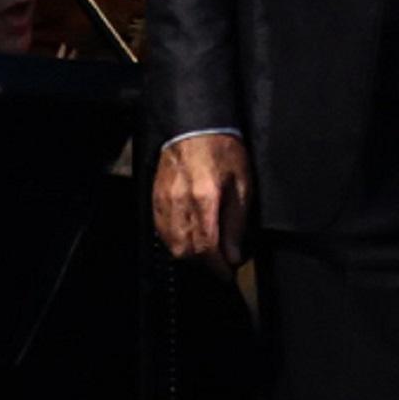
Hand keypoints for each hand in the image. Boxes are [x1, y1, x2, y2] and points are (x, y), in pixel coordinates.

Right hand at [152, 132, 251, 272]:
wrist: (196, 127)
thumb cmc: (222, 150)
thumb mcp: (242, 183)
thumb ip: (237, 222)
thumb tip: (234, 253)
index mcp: (205, 198)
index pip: (207, 247)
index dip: (218, 266)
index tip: (228, 273)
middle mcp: (181, 203)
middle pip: (187, 250)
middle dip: (205, 263)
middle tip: (221, 263)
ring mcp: (165, 202)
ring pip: (172, 245)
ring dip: (190, 255)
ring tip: (207, 252)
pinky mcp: (156, 199)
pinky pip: (162, 231)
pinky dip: (175, 241)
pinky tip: (188, 238)